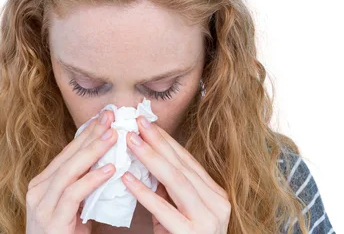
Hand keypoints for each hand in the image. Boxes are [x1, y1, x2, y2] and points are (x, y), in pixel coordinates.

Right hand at [25, 110, 117, 233]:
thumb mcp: (75, 208)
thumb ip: (85, 187)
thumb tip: (110, 164)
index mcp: (43, 184)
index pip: (67, 153)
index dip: (87, 133)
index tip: (105, 117)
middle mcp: (38, 190)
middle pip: (68, 156)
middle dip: (91, 134)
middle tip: (111, 116)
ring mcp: (41, 205)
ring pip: (69, 171)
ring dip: (93, 151)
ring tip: (113, 136)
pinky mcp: (51, 221)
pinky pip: (73, 195)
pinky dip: (92, 180)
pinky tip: (110, 170)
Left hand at [121, 117, 231, 233]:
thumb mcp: (178, 211)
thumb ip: (168, 188)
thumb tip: (147, 160)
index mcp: (214, 194)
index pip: (187, 161)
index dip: (165, 140)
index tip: (145, 123)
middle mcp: (217, 204)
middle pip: (182, 166)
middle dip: (157, 143)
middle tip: (136, 123)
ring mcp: (208, 221)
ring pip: (177, 182)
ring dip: (151, 159)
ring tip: (130, 142)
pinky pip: (165, 211)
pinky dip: (144, 193)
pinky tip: (127, 179)